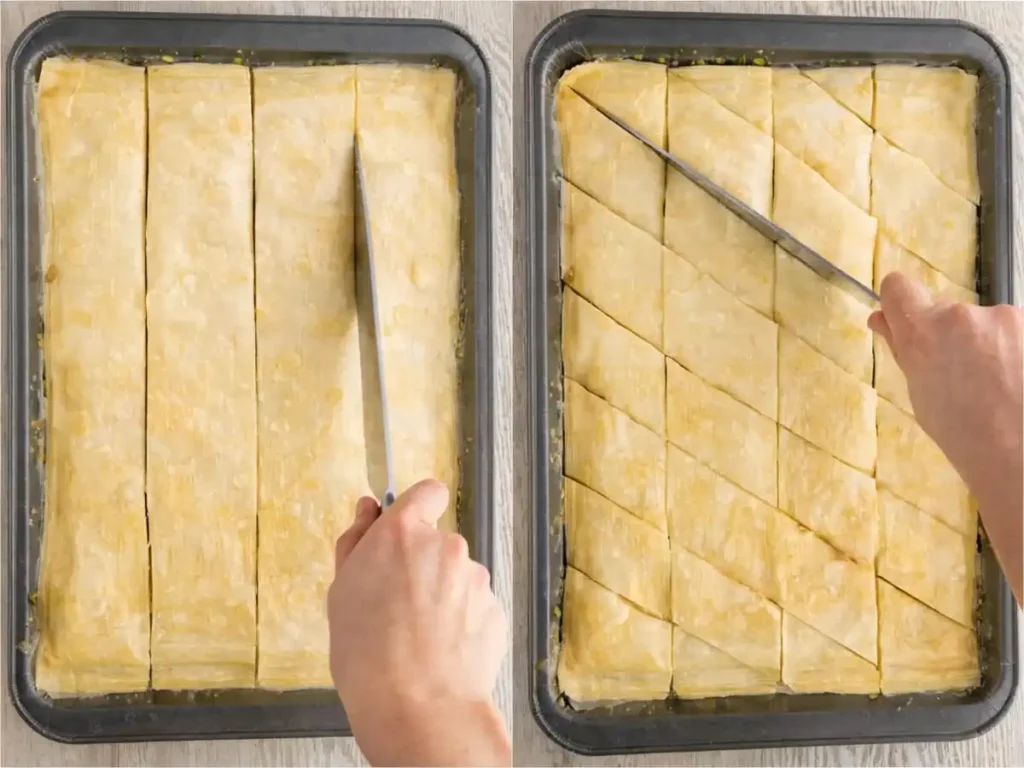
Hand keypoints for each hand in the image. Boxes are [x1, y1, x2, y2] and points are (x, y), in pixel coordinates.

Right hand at [327, 479, 509, 766]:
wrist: (418, 706)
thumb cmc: (369, 654)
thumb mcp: (341, 591)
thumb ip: (356, 541)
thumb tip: (368, 508)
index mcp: (402, 534)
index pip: (427, 492)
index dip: (419, 507)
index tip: (409, 527)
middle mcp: (445, 546)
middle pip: (437, 542)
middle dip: (423, 564)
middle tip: (397, 604)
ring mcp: (474, 578)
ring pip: (457, 576)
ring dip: (442, 595)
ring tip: (417, 636)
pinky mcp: (494, 608)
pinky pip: (474, 606)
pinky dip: (461, 621)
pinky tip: (440, 649)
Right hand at [869, 272, 1021, 602]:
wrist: (1022, 457)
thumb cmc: (966, 436)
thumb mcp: (921, 394)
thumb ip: (904, 350)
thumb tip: (882, 320)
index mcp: (923, 332)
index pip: (898, 287)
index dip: (899, 303)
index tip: (907, 322)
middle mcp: (962, 315)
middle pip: (948, 313)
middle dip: (953, 337)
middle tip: (965, 379)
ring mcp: (1006, 318)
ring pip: (988, 325)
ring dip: (991, 346)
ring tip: (1001, 388)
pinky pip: (1017, 333)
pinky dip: (1017, 353)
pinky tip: (1017, 385)